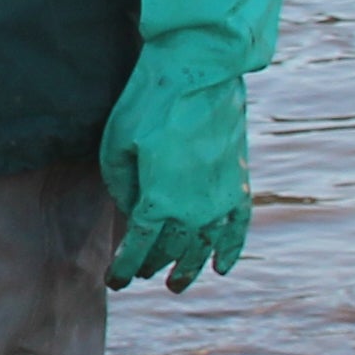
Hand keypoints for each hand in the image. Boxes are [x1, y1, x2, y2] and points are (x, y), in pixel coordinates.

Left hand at [100, 54, 250, 291]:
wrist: (200, 70)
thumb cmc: (149, 103)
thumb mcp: (117, 145)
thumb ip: (121, 186)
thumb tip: (131, 212)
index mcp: (159, 200)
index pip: (138, 248)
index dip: (125, 268)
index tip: (115, 282)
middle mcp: (194, 208)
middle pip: (171, 250)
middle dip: (153, 266)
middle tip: (142, 275)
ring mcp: (222, 197)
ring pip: (205, 247)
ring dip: (190, 268)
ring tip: (176, 285)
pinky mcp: (239, 181)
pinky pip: (239, 227)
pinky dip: (232, 250)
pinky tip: (223, 267)